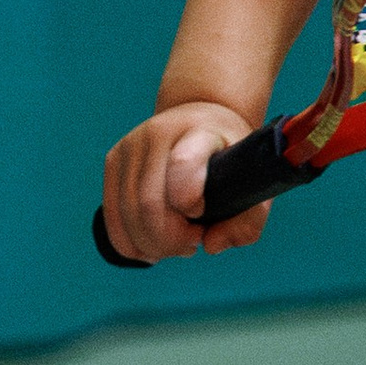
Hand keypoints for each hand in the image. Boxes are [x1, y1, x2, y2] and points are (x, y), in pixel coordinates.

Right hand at [97, 102, 268, 264]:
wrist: (201, 117)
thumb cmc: (230, 157)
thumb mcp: (254, 182)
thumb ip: (248, 220)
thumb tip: (209, 246)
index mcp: (201, 132)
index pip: (184, 166)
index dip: (190, 203)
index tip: (202, 213)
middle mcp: (159, 133)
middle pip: (149, 205)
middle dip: (170, 240)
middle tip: (192, 242)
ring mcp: (131, 145)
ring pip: (128, 214)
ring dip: (152, 244)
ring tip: (175, 244)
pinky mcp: (114, 160)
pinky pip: (112, 214)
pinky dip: (129, 241)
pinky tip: (150, 247)